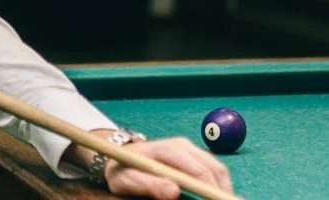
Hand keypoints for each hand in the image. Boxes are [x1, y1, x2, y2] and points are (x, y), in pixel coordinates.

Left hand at [103, 137, 232, 198]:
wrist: (118, 157)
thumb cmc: (123, 170)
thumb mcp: (128, 180)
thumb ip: (149, 185)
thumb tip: (174, 192)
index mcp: (168, 150)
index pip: (200, 171)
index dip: (213, 191)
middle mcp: (182, 145)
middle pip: (215, 169)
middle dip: (221, 191)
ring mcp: (189, 149)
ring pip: (218, 169)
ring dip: (222, 187)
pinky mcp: (192, 155)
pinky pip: (213, 169)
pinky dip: (217, 184)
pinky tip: (212, 195)